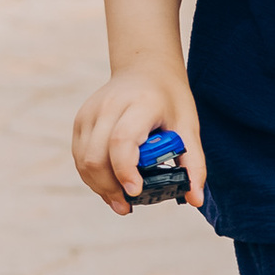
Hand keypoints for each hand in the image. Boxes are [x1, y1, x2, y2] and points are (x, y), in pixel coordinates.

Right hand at [72, 65, 204, 216]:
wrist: (144, 68)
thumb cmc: (169, 100)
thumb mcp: (188, 126)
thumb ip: (193, 164)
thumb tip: (194, 199)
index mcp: (140, 104)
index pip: (122, 140)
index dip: (125, 169)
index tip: (136, 191)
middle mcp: (109, 106)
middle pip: (97, 156)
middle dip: (110, 187)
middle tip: (128, 206)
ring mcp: (90, 112)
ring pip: (84, 160)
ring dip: (99, 186)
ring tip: (120, 200)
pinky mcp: (80, 120)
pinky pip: (80, 156)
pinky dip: (92, 176)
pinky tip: (109, 186)